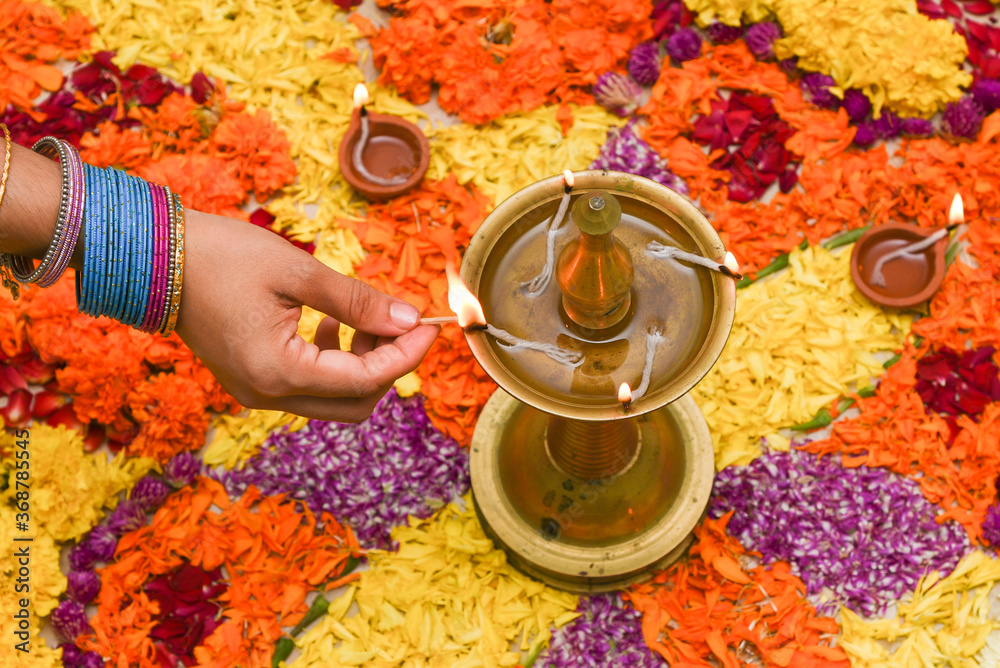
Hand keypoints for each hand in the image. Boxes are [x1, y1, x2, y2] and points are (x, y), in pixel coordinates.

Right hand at [175, 210, 438, 421]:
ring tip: (361, 319)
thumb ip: (358, 302)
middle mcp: (267, 395)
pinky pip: (308, 389)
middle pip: (356, 404)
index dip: (406, 354)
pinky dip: (332, 364)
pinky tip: (330, 324)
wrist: (153, 257)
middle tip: (401, 323)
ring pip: (333, 400)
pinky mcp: (251, 382)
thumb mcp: (299, 272)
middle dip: (388, 367)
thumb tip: (408, 320)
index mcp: (279, 371)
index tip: (431, 325)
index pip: (367, 380)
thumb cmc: (222, 255)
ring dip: (361, 366)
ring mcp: (256, 394)